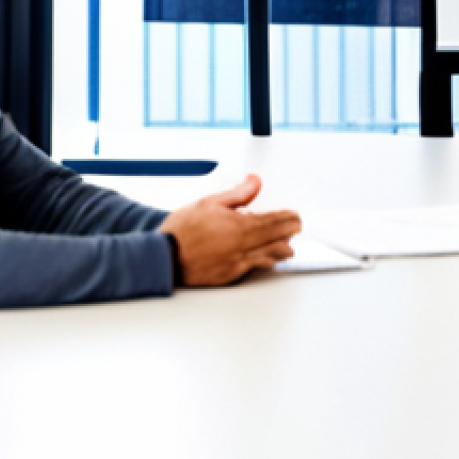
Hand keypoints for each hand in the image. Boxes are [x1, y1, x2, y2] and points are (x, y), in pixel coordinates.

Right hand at [159, 174, 301, 285]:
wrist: (162, 257)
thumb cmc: (182, 230)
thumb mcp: (210, 202)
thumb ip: (238, 194)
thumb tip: (255, 182)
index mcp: (240, 227)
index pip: (275, 222)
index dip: (289, 218)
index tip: (295, 215)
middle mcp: (242, 248)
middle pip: (278, 240)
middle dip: (290, 232)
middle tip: (296, 226)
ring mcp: (237, 264)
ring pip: (270, 256)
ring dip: (281, 247)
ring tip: (286, 242)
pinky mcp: (230, 276)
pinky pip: (255, 267)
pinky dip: (265, 260)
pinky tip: (268, 256)